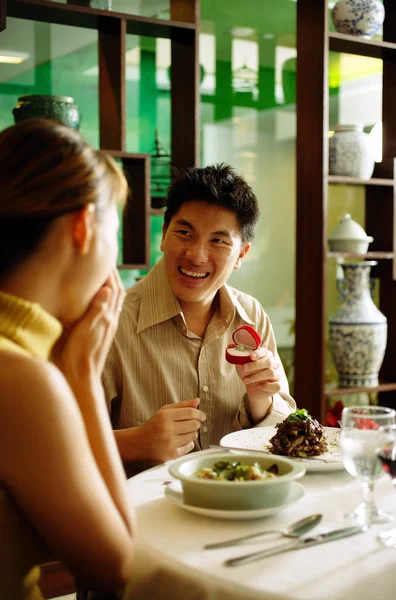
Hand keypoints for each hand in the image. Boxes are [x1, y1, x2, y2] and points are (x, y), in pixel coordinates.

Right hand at [52, 269, 124, 385]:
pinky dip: (108, 297)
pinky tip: (104, 297)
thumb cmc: (81, 354)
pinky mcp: (103, 331)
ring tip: (106, 274)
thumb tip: (107, 289)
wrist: (83, 375)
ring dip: (112, 285)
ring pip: (115, 300)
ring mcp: (108, 325)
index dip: (110, 272)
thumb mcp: (86, 330)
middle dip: (113, 275)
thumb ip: (97, 309)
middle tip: (107, 261)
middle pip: (117, 291)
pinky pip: (110, 309)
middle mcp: (111, 319)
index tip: (105, 258)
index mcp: (107, 316)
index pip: (112, 288)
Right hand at [136, 398, 205, 461]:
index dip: (199, 413)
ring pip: (193, 436)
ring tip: (182, 433)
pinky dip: (188, 444)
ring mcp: (169, 443)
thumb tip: (197, 401)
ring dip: (191, 433)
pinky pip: (190, 447)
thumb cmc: (153, 425)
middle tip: (189, 424)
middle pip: (194, 424)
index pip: (190, 412)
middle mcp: (167, 429)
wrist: (139, 443)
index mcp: (165, 416)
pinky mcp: (171, 455)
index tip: (202, 416)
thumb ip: (181, 405)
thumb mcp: (164, 411)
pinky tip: (180, 441)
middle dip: (194, 423)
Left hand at [233, 346, 281, 402]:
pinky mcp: (277, 385)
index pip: (264, 351)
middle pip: (268, 362)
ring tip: (246, 380)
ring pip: (271, 373)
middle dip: (255, 365)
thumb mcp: (241, 363)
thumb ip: (236, 354)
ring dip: (256, 376)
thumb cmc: (248, 372)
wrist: (252, 388)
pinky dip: (266, 386)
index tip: (250, 356)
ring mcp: (277, 374)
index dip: (258, 353)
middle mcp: (274, 363)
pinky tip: (259, 386)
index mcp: (266, 355)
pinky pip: (276, 385)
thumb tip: (230, 345)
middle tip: (244, 369)